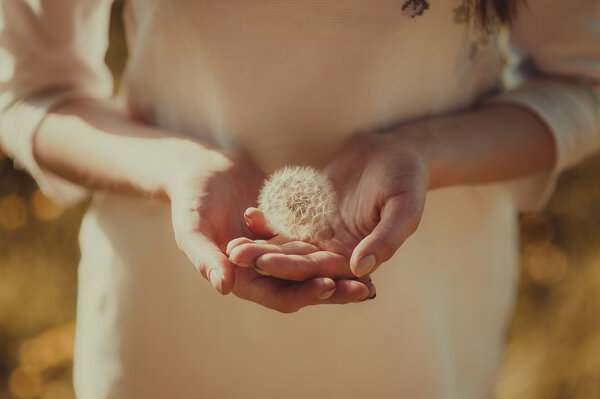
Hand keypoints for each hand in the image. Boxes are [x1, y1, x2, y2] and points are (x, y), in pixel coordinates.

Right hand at [167, 143, 372, 311]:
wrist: (201, 169)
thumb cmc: (190, 199)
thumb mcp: (192, 227)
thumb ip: (206, 257)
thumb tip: (224, 287)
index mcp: (240, 279)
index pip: (278, 295)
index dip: (303, 294)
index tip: (329, 286)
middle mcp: (261, 272)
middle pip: (302, 287)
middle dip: (334, 290)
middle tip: (366, 290)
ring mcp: (276, 253)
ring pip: (313, 269)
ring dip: (340, 273)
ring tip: (372, 276)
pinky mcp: (287, 234)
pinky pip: (315, 243)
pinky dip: (334, 247)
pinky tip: (362, 244)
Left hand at [227, 131, 428, 279]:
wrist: (395, 151)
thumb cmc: (407, 179)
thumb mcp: (405, 208)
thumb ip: (386, 239)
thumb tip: (360, 269)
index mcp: (359, 256)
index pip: (321, 269)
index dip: (292, 268)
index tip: (263, 264)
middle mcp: (337, 251)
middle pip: (297, 260)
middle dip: (266, 259)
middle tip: (235, 256)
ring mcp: (323, 234)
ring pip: (287, 245)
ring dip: (261, 246)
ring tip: (231, 245)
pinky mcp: (313, 216)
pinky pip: (289, 222)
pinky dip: (270, 222)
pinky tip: (248, 216)